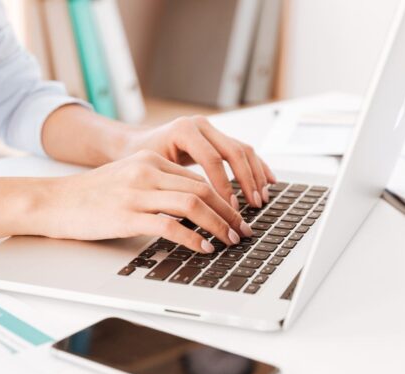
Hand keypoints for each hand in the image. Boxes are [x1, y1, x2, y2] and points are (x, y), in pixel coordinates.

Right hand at [25, 150, 252, 252]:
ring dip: (218, 224)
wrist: (53, 201)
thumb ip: (156, 186)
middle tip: (243, 231)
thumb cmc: (89, 196)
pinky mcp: (127, 215)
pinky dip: (193, 238)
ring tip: (230, 240)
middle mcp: (146, 172)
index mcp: (149, 161)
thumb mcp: (126, 179)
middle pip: (203, 189)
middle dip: (229, 212)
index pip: (198, 178)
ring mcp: (137, 193)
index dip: (223, 198)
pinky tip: (203, 248)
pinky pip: (170, 225)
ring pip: (193, 204)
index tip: (236, 215)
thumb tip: (189, 205)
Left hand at [118, 116, 276, 208]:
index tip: (231, 208)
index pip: (212, 159)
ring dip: (256, 176)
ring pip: (243, 150)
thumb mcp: (152, 173)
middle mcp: (200, 125)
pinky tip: (269, 182)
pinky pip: (243, 150)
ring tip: (261, 199)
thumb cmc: (138, 162)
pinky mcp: (218, 137)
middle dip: (247, 181)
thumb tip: (194, 216)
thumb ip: (173, 187)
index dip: (224, 185)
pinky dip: (257, 167)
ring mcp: (211, 129)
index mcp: (184, 130)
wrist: (135, 145)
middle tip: (254, 205)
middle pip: (234, 152)